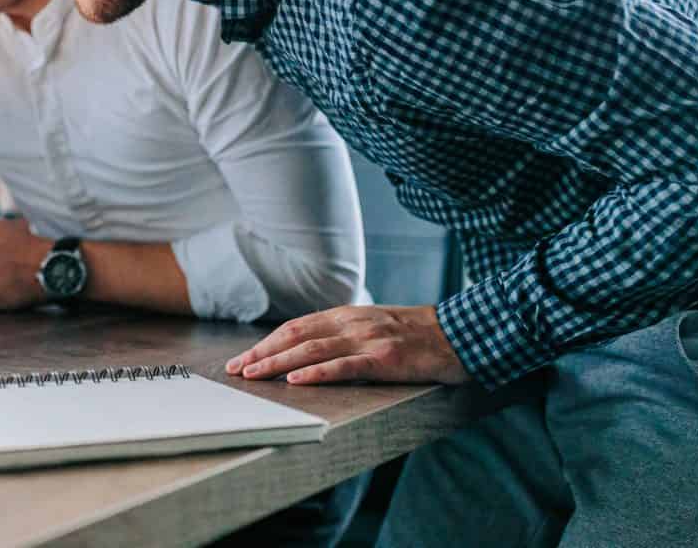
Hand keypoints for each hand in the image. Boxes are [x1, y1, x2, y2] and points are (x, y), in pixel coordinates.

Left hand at [224, 305, 470, 385]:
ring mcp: (368, 340)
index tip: (242, 359)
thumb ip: (345, 334)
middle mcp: (352, 323)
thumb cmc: (418, 335)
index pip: (295, 327)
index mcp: (347, 315)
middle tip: (235, 370)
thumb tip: (310, 351)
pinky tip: (297, 381)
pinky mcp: (385, 360)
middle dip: (262, 354)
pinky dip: (317, 374)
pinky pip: (345, 367)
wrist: (462, 334)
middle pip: (296, 336)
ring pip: (312, 351)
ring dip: (278, 364)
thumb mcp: (375, 326)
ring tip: (253, 375)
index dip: (266, 343)